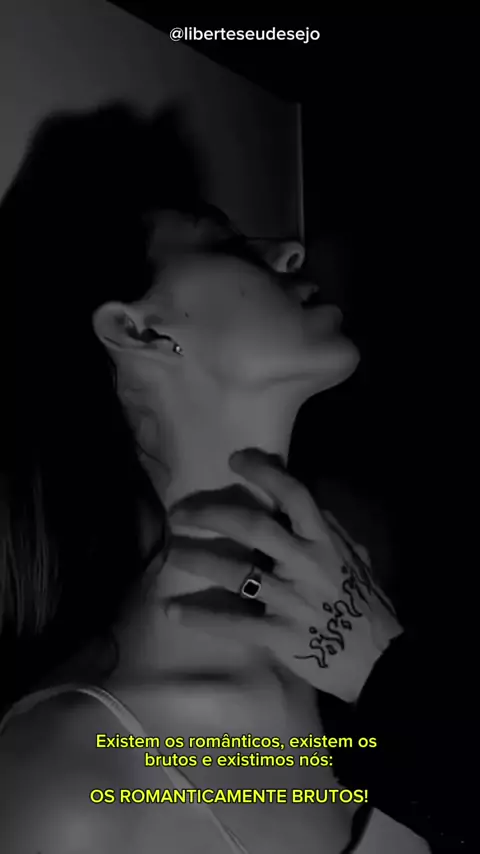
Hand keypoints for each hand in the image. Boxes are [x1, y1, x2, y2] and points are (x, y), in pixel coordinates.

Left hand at [165, 448, 402, 702]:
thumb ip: (328, 530)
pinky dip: (201, 616)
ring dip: (198, 560)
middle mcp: (306, 565)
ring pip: (236, 573)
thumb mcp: (354, 559)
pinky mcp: (279, 636)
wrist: (383, 664)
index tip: (235, 460)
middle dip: (212, 515)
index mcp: (326, 542)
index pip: (295, 496)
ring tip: (171, 553)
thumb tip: (298, 503)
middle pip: (254, 529)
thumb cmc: (367, 607)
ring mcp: (291, 602)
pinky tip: (173, 610)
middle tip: (179, 513)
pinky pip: (234, 622)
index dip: (264, 473)